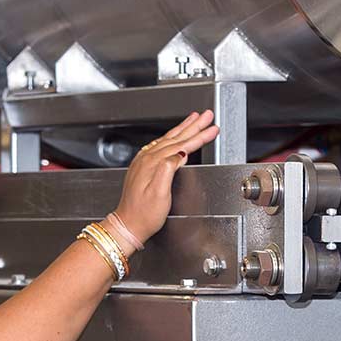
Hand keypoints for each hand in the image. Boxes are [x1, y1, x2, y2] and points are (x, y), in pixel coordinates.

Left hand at [113, 110, 220, 242]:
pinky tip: (174, 136)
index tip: (212, 128)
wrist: (128, 224)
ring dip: (184, 128)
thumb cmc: (144, 215)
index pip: (182, 145)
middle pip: (176, 137)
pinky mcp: (143, 167)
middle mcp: (147, 159)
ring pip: (168, 139)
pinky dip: (171, 138)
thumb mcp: (159, 194)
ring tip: (194, 119)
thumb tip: (180, 155)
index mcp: (153, 163)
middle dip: (194, 126)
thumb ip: (168, 170)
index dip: (199, 136)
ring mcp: (143, 162)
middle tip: (207, 115)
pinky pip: (160, 145)